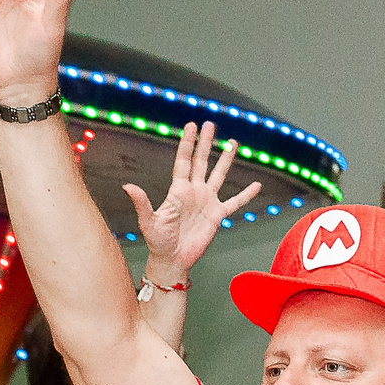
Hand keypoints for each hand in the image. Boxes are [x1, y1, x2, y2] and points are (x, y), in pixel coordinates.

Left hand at [123, 122, 260, 280]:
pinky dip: (246, 195)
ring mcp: (206, 202)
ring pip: (218, 175)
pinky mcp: (217, 216)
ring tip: (233, 143)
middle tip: (210, 125)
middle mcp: (193, 192)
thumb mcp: (148, 221)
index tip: (191, 126)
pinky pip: (235, 202)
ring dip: (225, 160)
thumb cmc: (158, 241)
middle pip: (201, 161)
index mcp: (178, 190)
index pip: (184, 161)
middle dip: (205, 143)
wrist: (173, 259)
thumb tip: (128, 186)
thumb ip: (142, 202)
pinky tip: (256, 185)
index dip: (187, 143)